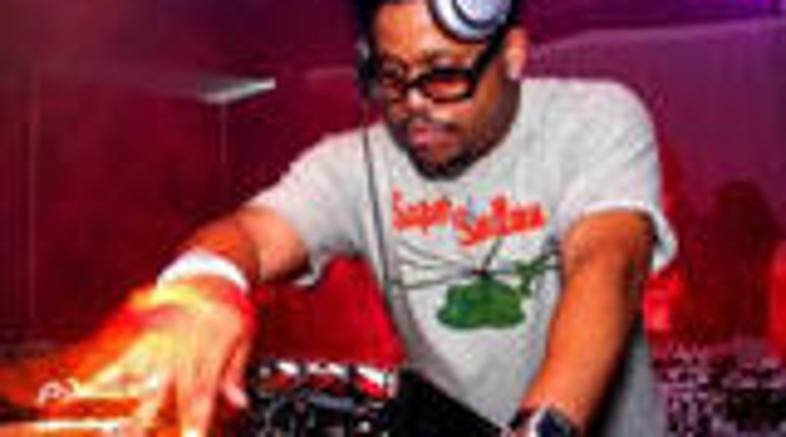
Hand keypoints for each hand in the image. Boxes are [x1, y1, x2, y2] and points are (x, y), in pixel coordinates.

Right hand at [68, 276, 255, 435]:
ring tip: (112, 430)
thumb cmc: (229, 306)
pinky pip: (121, 356)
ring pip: (138, 377)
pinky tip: (84, 392)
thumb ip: (235, 372)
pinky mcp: (142, 332)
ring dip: (124, 405)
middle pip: (165, 389)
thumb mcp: (244, 335)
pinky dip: (102, 376)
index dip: (194, 417)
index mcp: (210, 348)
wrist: (209, 272)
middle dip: (153, 420)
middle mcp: (180, 345)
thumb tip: (239, 404)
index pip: (201, 391)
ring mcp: (158, 339)